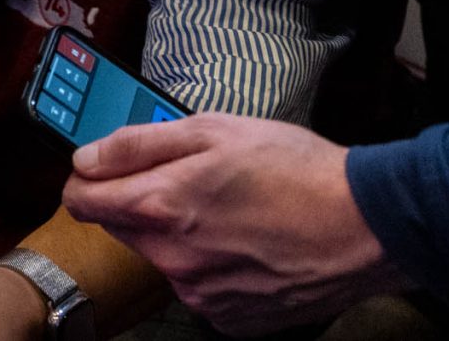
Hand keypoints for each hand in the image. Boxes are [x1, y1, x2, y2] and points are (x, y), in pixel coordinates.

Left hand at [63, 114, 401, 333]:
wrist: (367, 226)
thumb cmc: (295, 169)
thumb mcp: (211, 129)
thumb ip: (136, 145)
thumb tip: (85, 158)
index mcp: (161, 206)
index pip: (81, 200)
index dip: (90, 178)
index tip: (108, 168)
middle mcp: (174, 259)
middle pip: (123, 227)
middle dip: (143, 203)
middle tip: (194, 182)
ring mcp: (202, 295)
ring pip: (164, 258)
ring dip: (181, 236)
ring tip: (232, 211)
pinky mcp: (231, 319)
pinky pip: (200, 287)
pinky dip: (214, 266)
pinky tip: (248, 244)